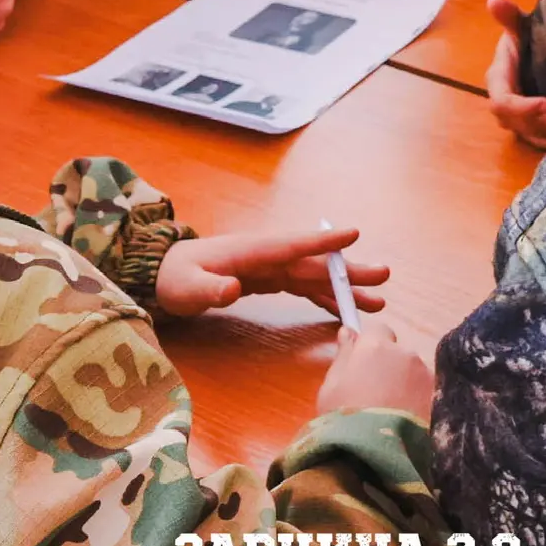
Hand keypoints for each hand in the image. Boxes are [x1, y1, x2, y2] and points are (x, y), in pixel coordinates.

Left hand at [155, 227, 389, 318]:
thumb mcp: (186, 287)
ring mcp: (270, 267)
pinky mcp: (269, 280)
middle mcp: (267, 256)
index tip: (354, 235)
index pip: (292, 246)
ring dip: (344, 287)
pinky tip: (344, 309)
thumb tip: (233, 288)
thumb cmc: (174, 278)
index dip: (322, 242)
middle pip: (313, 263)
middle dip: (348, 270)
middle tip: (383, 276)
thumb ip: (210, 288)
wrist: (163, 275)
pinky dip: (324, 297)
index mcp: (251, 251)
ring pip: (314, 276)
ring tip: (377, 299)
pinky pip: (303, 287)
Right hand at [316, 319, 434, 422]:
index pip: (379, 331)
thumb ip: (343, 355)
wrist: (375, 456)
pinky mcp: (439, 400)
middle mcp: (406, 354)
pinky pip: (427, 394)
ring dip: (407, 386)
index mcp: (376, 347)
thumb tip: (348, 331)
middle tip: (376, 396)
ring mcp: (426, 377)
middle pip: (399, 353)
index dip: (371, 346)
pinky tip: (407, 423)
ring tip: (393, 414)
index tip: (364, 365)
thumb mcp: (331, 387)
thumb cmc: (344, 419)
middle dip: (391, 367)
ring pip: (415, 374)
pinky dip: (420, 403)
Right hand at [483, 0, 545, 149]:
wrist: (537, 50)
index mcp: (498, 82)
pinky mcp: (536, 128)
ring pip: (535, 137)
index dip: (523, 107)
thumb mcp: (521, 26)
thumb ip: (509, 17)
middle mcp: (506, 106)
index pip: (503, 102)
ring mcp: (520, 120)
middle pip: (520, 125)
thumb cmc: (528, 37)